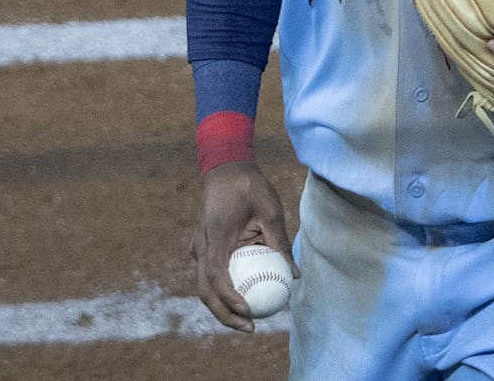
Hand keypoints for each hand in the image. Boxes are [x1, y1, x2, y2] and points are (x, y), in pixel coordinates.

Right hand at [190, 160, 299, 332]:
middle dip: (225, 315)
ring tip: (248, 321)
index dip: (229, 298)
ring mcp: (199, 247)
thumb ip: (280, 242)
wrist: (226, 167)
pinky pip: (211, 275)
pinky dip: (224, 291)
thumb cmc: (249, 185)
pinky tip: (245, 299)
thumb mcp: (270, 209)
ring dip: (223, 307)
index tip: (247, 311)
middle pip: (205, 290)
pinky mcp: (204, 247)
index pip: (216, 275)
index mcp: (215, 237)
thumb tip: (294, 275)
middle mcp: (201, 246)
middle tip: (251, 328)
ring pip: (205, 286)